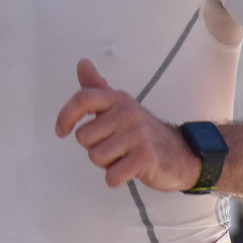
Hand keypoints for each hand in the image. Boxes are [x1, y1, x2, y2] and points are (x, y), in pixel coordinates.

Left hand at [54, 58, 200, 190]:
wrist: (180, 153)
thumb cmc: (141, 132)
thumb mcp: (120, 107)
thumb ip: (98, 88)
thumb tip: (82, 63)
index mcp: (118, 99)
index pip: (84, 99)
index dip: (65, 116)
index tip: (61, 131)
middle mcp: (127, 113)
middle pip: (84, 137)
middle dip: (94, 148)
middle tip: (115, 147)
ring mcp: (138, 134)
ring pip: (96, 157)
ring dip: (106, 164)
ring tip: (124, 157)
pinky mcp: (146, 157)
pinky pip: (112, 175)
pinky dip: (116, 179)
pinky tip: (129, 170)